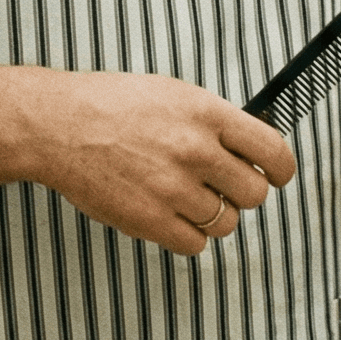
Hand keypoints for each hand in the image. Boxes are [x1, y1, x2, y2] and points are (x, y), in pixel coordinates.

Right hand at [16, 72, 297, 256]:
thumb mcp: (173, 94)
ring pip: (226, 223)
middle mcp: (196, 150)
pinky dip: (188, 237)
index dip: (282, 169)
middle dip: (242, 194)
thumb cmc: (112, 105)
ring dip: (212, 216)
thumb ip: (215, 120)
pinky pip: (195, 245)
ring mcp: (174, 187)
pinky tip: (169, 215)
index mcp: (206, 113)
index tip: (277, 176)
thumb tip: (253, 148)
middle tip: (221, 187)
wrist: (58, 126)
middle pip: (254, 193)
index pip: (272, 150)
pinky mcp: (151, 220)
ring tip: (185, 198)